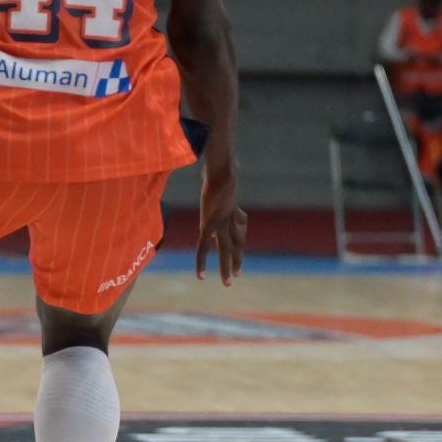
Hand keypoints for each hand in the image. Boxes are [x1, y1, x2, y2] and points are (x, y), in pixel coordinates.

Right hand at [196, 169, 246, 284]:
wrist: (223, 173)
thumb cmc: (220, 167)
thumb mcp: (222, 170)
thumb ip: (220, 169)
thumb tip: (218, 158)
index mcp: (232, 207)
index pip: (240, 224)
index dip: (241, 234)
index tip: (240, 242)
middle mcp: (230, 220)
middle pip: (236, 243)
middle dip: (237, 259)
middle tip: (238, 276)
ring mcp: (221, 226)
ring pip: (225, 251)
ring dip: (227, 268)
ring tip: (228, 283)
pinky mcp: (210, 227)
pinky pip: (204, 248)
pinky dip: (202, 262)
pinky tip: (200, 275)